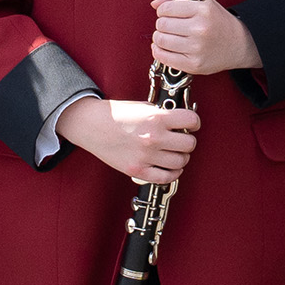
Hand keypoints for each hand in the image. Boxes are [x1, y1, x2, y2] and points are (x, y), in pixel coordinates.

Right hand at [62, 96, 201, 185]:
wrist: (90, 125)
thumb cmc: (115, 114)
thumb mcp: (142, 106)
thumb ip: (162, 114)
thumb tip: (181, 121)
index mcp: (155, 118)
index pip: (191, 121)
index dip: (194, 122)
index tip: (191, 124)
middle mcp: (153, 138)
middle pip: (189, 144)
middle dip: (188, 140)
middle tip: (182, 138)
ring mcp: (146, 156)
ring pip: (181, 162)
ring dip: (181, 157)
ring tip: (174, 152)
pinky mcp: (137, 170)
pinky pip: (165, 178)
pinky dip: (172, 173)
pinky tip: (170, 167)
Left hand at [149, 0, 261, 79]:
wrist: (240, 44)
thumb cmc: (219, 22)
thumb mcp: (204, 2)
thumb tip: (155, 4)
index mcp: (203, 10)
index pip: (166, 8)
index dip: (163, 10)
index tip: (168, 14)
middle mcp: (200, 29)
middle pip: (161, 25)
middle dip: (162, 24)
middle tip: (169, 26)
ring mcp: (197, 48)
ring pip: (160, 41)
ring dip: (160, 38)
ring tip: (168, 37)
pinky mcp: (194, 64)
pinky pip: (165, 58)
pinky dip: (159, 52)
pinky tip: (164, 48)